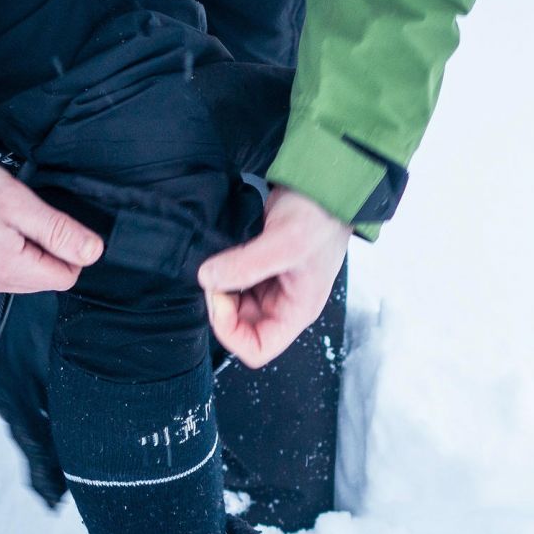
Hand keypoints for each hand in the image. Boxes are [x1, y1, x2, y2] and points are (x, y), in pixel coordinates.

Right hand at [0, 168, 103, 293]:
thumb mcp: (20, 204)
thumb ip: (60, 232)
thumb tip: (94, 253)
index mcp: (10, 271)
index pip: (65, 277)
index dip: (68, 249)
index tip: (49, 222)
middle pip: (43, 277)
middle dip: (44, 248)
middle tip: (22, 215)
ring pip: (20, 272)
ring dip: (22, 248)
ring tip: (0, 217)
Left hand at [197, 187, 350, 368]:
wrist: (325, 183)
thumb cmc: (320, 217)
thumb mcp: (285, 242)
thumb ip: (245, 265)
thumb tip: (208, 279)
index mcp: (297, 311)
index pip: (257, 349)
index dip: (231, 332)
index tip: (220, 299)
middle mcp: (284, 304)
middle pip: (241, 328)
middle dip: (222, 307)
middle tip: (215, 276)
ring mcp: (272, 286)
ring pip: (234, 305)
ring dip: (221, 288)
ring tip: (220, 261)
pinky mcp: (261, 268)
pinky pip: (234, 282)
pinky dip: (222, 272)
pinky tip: (223, 255)